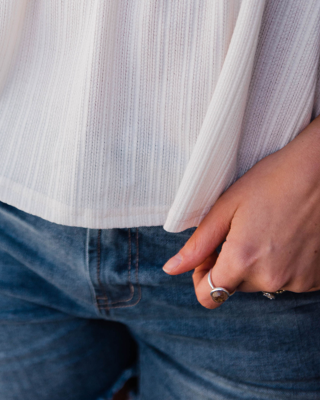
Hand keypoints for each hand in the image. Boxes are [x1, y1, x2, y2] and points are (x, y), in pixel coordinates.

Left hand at [163, 118, 319, 307]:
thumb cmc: (272, 180)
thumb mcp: (227, 206)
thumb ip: (198, 243)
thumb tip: (171, 269)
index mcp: (242, 260)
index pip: (208, 296)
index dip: (201, 276)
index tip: (207, 254)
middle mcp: (271, 279)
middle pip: (235, 286)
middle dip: (231, 263)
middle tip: (240, 229)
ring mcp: (297, 281)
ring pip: (262, 282)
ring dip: (258, 263)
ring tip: (267, 227)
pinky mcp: (316, 280)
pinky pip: (288, 279)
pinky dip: (283, 263)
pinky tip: (287, 234)